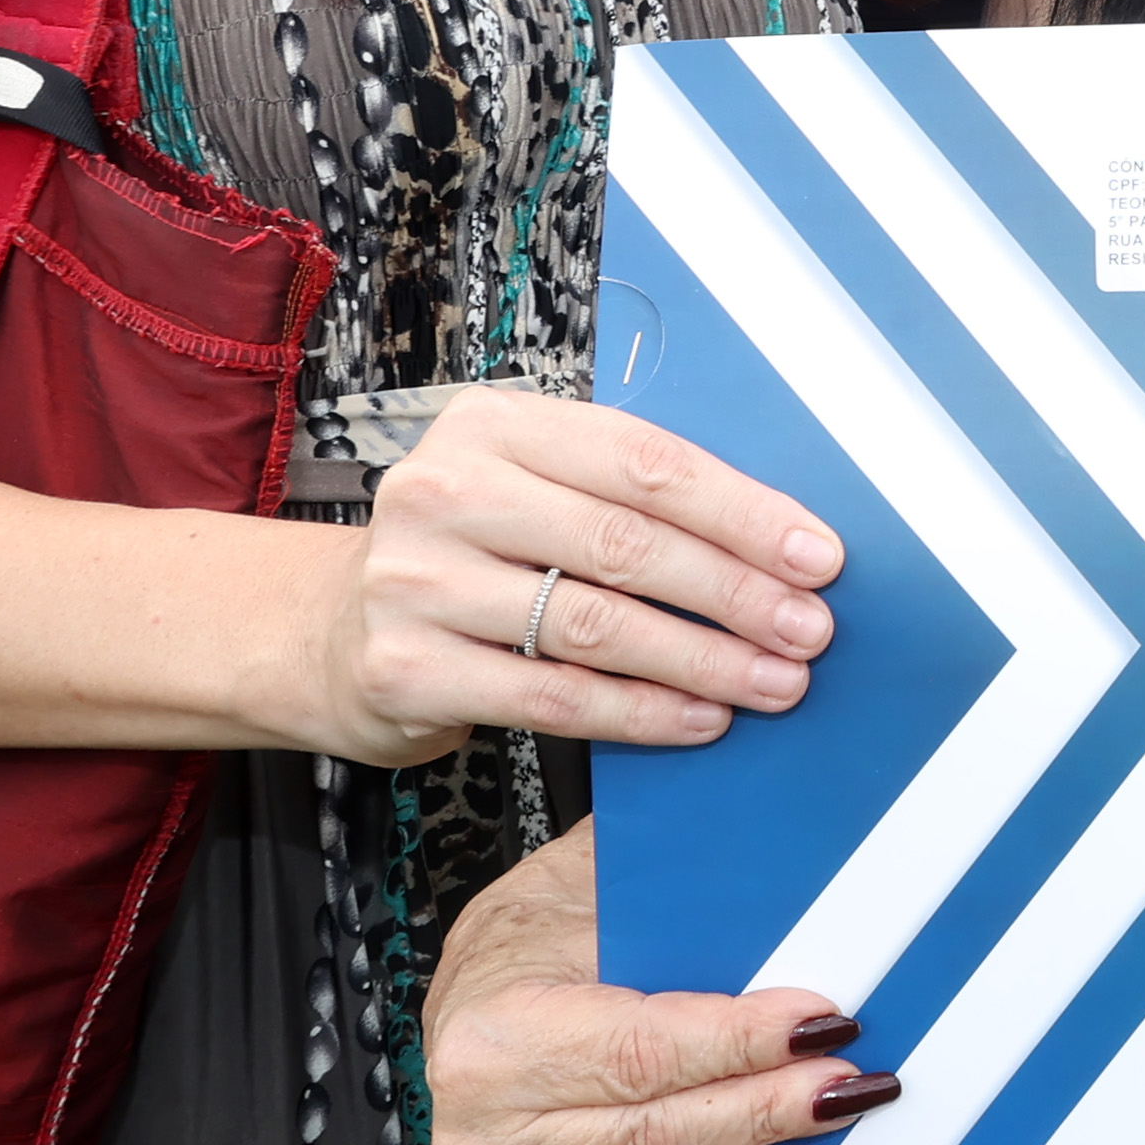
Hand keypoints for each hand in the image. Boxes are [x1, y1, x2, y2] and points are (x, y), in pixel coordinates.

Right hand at [301, 386, 838, 763]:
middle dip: (736, 591)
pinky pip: (555, 696)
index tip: (816, 554)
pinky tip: (700, 718)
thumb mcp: (527, 489)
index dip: (741, 510)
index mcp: (492, 425)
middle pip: (625, 541)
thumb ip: (623, 498)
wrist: (328, 633)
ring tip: (774, 682)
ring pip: (596, 624)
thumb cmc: (465, 554)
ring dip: (704, 659)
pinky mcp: (408, 669)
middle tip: (809, 628)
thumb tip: (775, 542)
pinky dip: (643, 712)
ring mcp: (417, 582)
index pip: (642, 461)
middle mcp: (445, 491)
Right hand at [422, 832, 890, 1144]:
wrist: (474, 988)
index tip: (823, 1025)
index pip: (640, 1051)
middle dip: (770, 1116)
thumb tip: (788, 908)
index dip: (740, 1044)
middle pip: (655, 1139)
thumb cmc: (538, 934)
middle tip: (854, 1088)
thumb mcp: (588, 883)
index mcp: (498, 1035)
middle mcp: (492, 1135)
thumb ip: (675, 908)